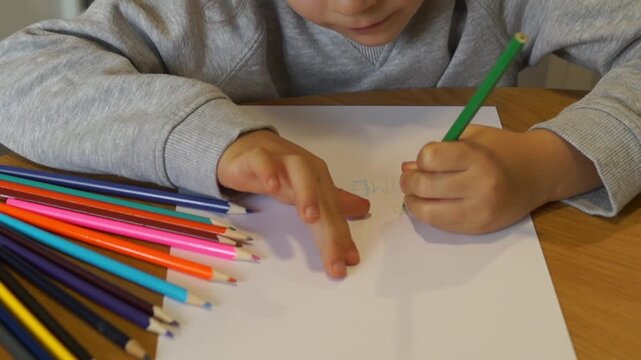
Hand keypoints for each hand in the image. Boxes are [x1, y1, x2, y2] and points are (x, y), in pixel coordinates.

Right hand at [218, 130, 370, 277]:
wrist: (248, 147)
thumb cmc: (281, 172)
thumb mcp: (309, 190)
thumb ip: (333, 204)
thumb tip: (364, 210)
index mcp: (319, 181)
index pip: (333, 213)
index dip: (342, 237)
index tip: (348, 262)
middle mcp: (306, 170)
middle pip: (322, 199)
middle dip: (330, 230)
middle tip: (334, 259)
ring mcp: (281, 161)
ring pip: (299, 172)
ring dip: (307, 194)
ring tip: (310, 218)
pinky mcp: (256, 158)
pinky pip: (263, 162)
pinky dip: (269, 173)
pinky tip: (272, 188)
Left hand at [400, 125, 600, 233]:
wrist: (540, 173)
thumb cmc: (502, 150)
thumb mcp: (472, 137)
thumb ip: (440, 150)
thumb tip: (407, 169)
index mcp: (477, 157)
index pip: (430, 158)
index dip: (422, 158)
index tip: (427, 159)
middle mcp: (479, 185)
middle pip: (424, 187)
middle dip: (409, 182)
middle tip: (409, 179)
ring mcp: (479, 210)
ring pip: (428, 213)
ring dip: (413, 203)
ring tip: (415, 195)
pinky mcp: (479, 228)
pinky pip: (442, 226)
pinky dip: (430, 216)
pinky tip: (432, 205)